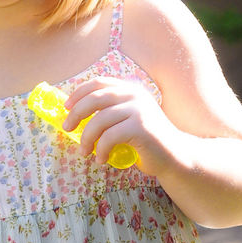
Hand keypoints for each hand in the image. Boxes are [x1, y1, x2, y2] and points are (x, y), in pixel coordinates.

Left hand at [62, 77, 179, 176]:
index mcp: (130, 89)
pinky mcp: (140, 127)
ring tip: (84, 151)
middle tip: (67, 128)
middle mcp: (134, 95)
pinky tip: (101, 159)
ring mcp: (138, 110)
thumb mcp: (126, 119)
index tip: (66, 107)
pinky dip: (100, 150)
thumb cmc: (146, 140)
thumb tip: (73, 115)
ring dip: (86, 138)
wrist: (175, 156)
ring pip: (99, 120)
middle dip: (76, 114)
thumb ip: (108, 112)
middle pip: (94, 98)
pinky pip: (109, 137)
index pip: (98, 83)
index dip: (78, 93)